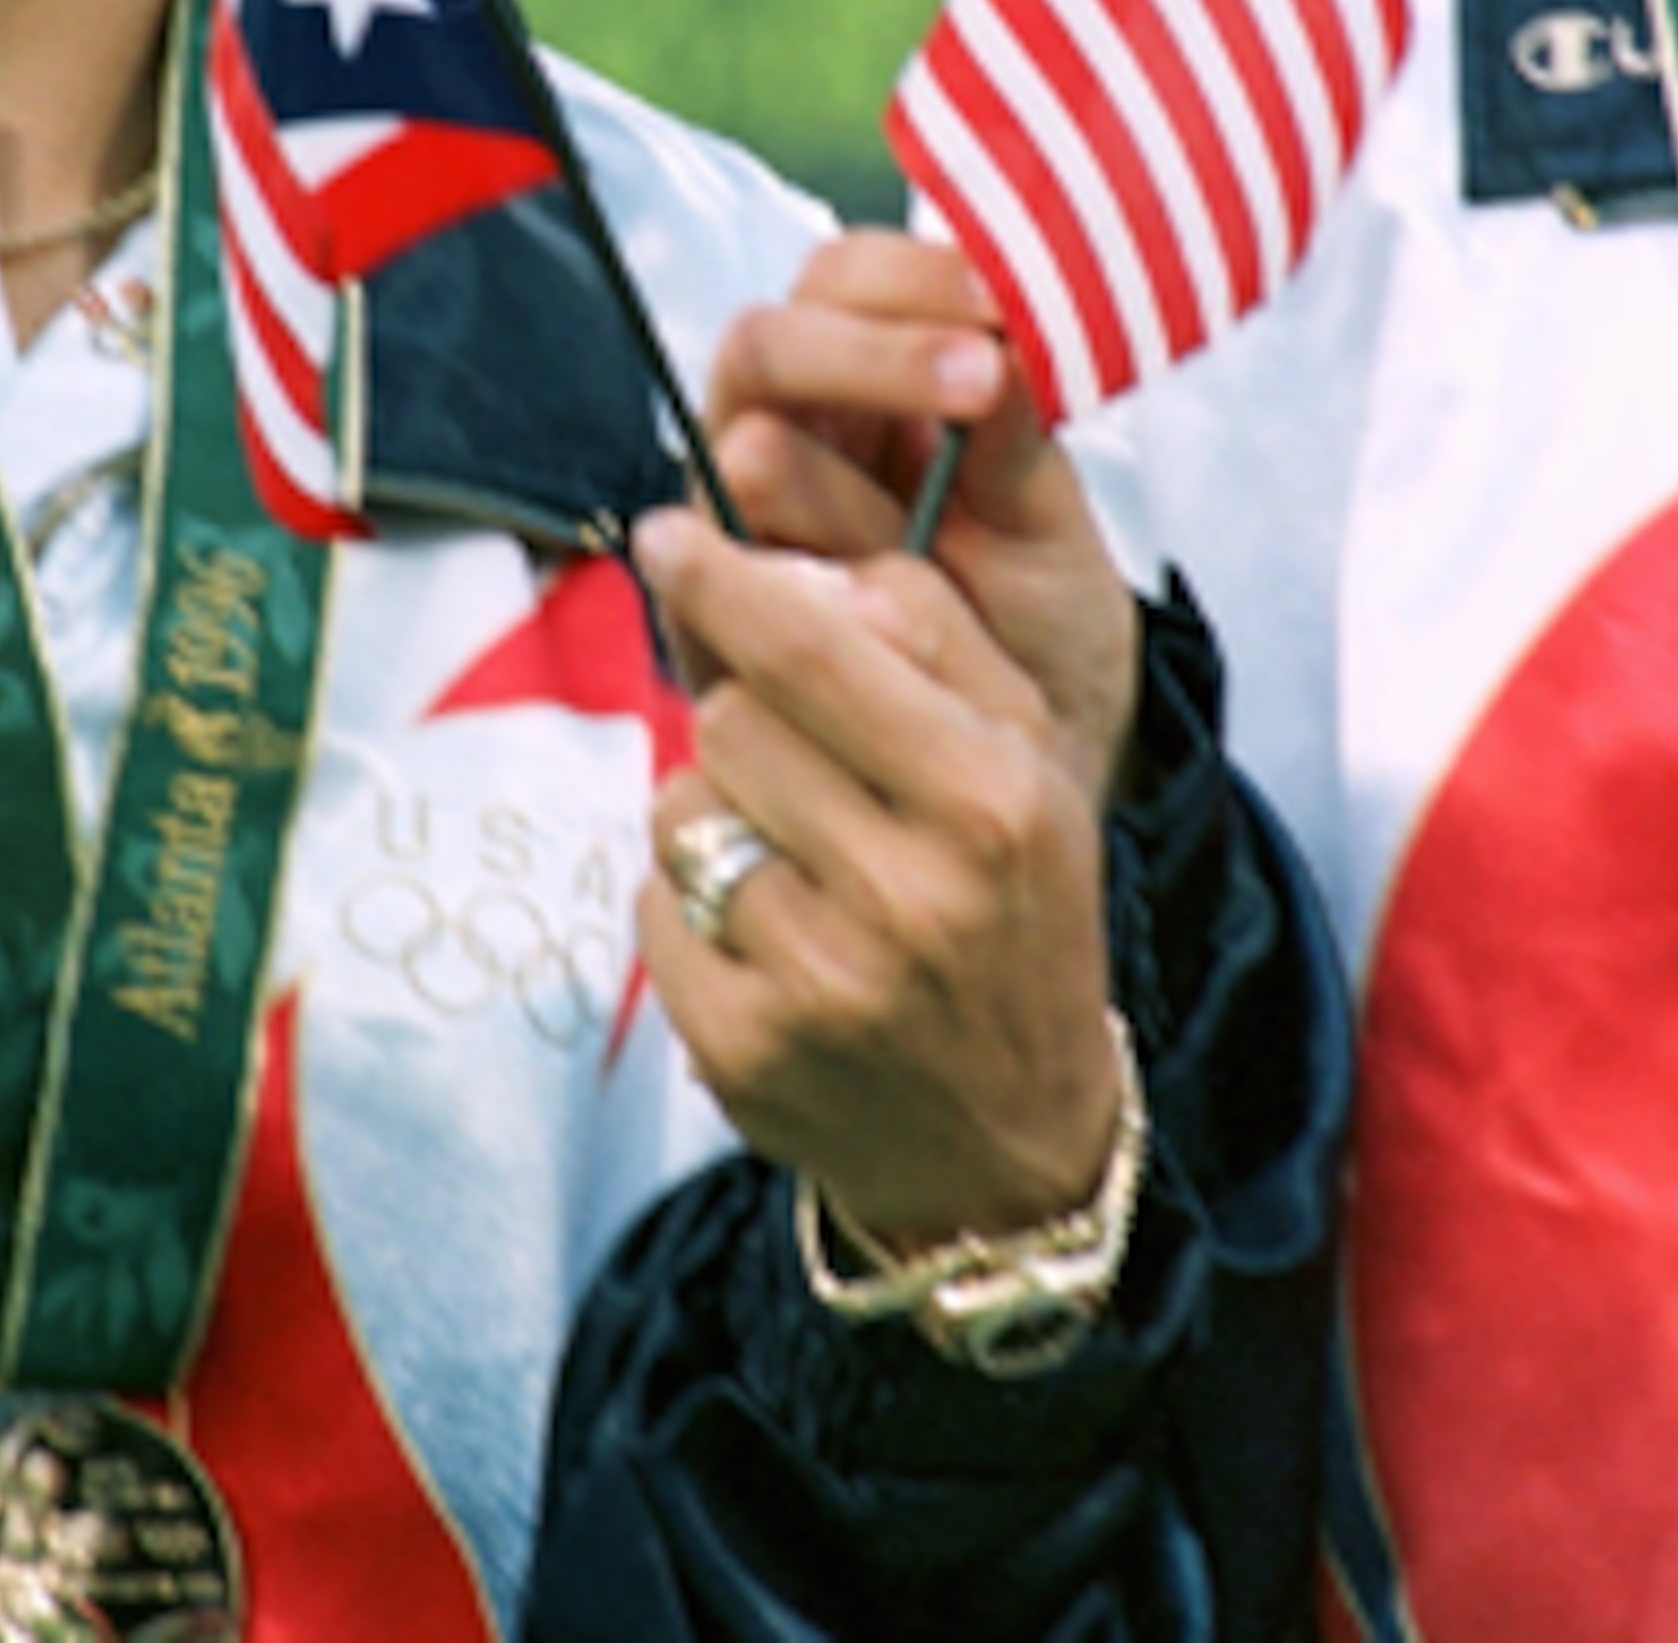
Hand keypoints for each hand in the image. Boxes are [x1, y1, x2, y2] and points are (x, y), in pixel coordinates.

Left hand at [636, 506, 1123, 1248]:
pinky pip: (654, 908)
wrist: (1012, 1141)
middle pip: (730, 718)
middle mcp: (909, 894)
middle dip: (747, 718)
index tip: (668, 536)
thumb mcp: (1023, 758)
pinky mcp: (743, 1050)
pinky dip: (693, 907)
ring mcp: (820, 983)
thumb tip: (789, 565)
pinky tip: (769, 939)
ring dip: (717, 813)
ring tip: (797, 861)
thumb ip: (926, 635)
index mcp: (989, 802)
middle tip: (798, 762)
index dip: (723, 580)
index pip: (810, 650)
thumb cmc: (1010, 909)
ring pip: (681, 807)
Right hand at [702, 228, 1139, 807]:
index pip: (842, 279)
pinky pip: (722, 582)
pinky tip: (866, 617)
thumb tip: (1005, 335)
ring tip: (929, 547)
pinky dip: (802, 594)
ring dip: (848, 496)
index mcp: (870, 388)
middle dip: (868, 355)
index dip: (905, 275)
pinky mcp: (712, 619)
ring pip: (746, 455)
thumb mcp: (1049, 536)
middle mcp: (786, 438)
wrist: (1014, 788)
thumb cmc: (1033, 640)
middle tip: (977, 384)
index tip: (994, 313)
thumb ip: (1020, 440)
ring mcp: (740, 528)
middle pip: (763, 344)